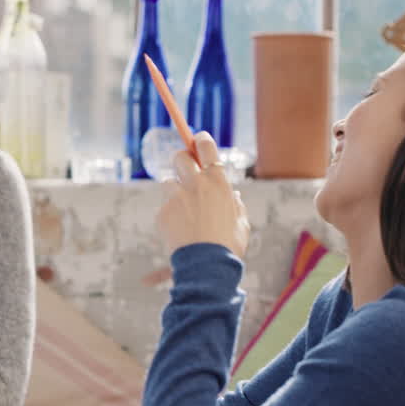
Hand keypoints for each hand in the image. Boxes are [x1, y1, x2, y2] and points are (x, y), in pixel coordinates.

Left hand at [158, 131, 249, 257]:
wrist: (206, 266)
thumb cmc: (228, 246)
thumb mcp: (240, 224)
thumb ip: (236, 207)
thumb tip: (233, 198)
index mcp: (218, 183)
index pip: (206, 148)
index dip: (201, 140)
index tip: (198, 139)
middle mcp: (196, 185)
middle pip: (179, 157)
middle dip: (181, 162)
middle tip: (186, 173)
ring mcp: (177, 197)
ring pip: (168, 182)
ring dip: (175, 191)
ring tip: (185, 212)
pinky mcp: (163, 212)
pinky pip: (165, 207)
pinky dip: (170, 214)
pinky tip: (180, 230)